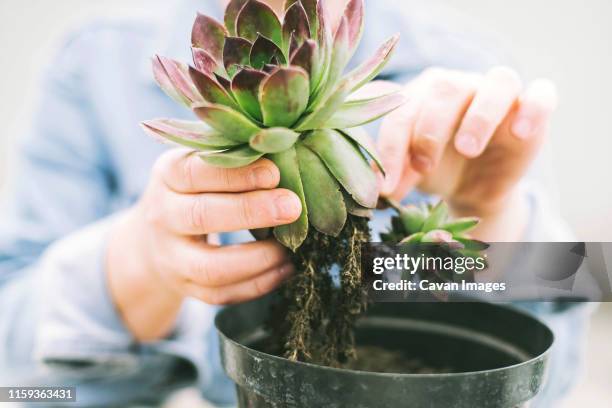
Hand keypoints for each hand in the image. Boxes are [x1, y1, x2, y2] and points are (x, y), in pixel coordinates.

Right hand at [107, 149, 301, 340]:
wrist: (154, 238)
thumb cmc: (195, 189)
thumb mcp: (201, 164)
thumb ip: (235, 157)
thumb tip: (288, 149)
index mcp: (168, 176)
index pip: (196, 173)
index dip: (236, 174)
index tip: (274, 173)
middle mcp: (162, 216)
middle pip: (202, 216)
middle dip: (251, 212)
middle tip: (292, 207)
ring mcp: (171, 257)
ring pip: (210, 267)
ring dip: (257, 259)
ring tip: (291, 247)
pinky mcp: (185, 287)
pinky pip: (221, 294)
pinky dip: (257, 285)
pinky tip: (286, 269)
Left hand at [378, 67, 557, 238]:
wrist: (472, 188)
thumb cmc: (435, 169)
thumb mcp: (410, 171)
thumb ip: (394, 170)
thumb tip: (378, 186)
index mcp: (423, 94)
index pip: (403, 110)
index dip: (391, 147)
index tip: (388, 186)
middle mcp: (460, 85)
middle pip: (446, 88)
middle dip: (429, 130)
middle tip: (424, 166)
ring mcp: (498, 93)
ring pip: (498, 81)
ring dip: (480, 116)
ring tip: (467, 150)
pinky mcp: (531, 109)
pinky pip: (543, 94)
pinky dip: (535, 108)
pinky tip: (520, 133)